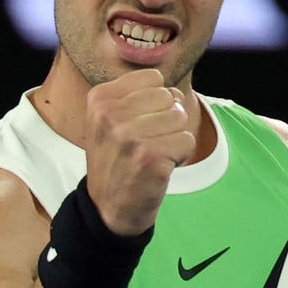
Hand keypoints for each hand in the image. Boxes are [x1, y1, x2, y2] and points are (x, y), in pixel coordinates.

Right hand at [84, 69, 194, 235]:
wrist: (107, 208)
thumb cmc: (116, 158)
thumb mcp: (107, 119)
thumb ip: (135, 94)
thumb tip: (174, 92)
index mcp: (99, 98)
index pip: (154, 78)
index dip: (156, 101)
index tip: (138, 123)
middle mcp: (110, 115)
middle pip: (169, 97)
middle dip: (168, 119)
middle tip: (148, 142)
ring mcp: (130, 137)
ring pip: (180, 117)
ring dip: (174, 137)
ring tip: (154, 153)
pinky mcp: (151, 158)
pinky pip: (188, 141)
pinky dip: (181, 155)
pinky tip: (160, 166)